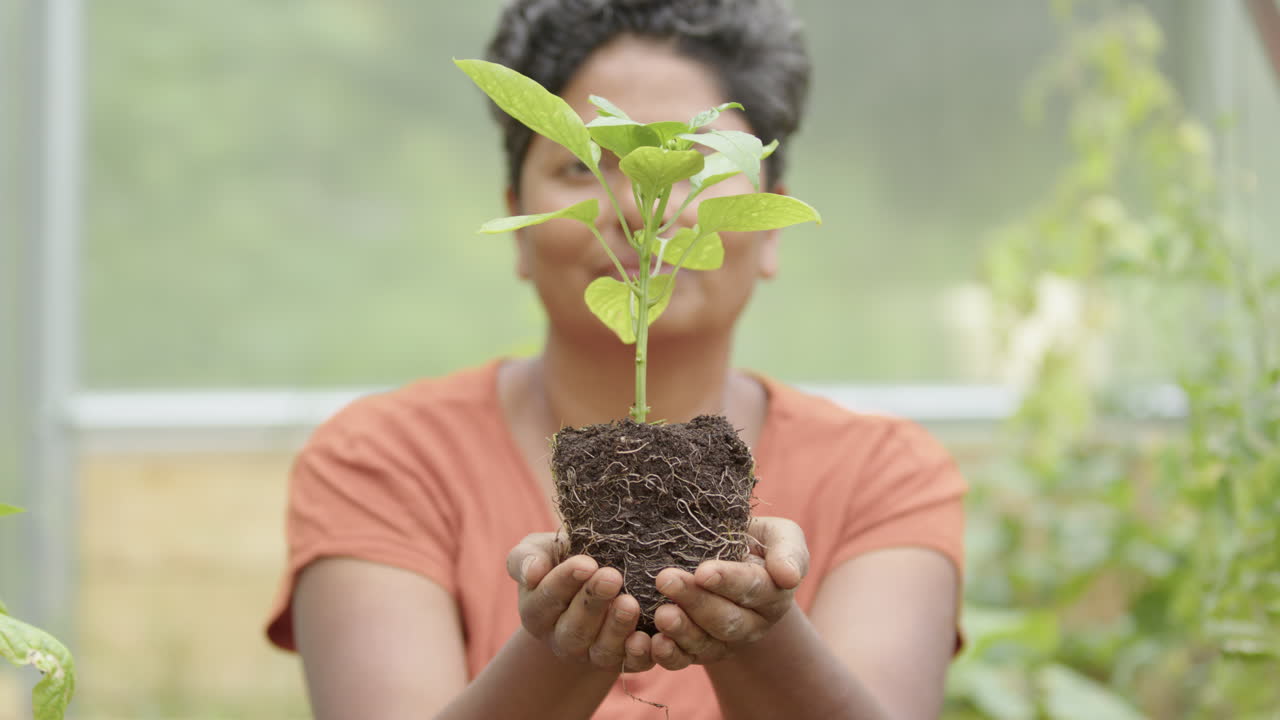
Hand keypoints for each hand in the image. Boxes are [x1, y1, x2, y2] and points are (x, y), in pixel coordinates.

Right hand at [506, 532, 655, 672]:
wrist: (593, 580)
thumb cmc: (561, 560)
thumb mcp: (538, 551)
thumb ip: (526, 558)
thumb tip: (532, 573)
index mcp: (537, 612)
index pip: (546, 600)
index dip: (565, 581)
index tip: (585, 563)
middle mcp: (562, 639)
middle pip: (574, 629)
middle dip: (593, 603)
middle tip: (611, 576)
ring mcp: (592, 653)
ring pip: (602, 649)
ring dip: (617, 627)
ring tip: (629, 602)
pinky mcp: (623, 661)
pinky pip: (632, 664)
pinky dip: (640, 654)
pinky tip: (648, 636)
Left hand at [649, 517, 809, 669]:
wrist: (730, 556)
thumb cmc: (754, 541)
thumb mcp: (779, 535)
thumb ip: (788, 551)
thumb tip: (788, 577)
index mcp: (773, 593)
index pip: (752, 588)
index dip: (728, 581)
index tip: (703, 571)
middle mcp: (753, 624)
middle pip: (726, 619)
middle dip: (696, 601)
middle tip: (666, 580)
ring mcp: (726, 642)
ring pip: (705, 642)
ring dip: (681, 630)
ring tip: (661, 614)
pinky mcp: (700, 652)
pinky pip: (686, 660)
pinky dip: (670, 656)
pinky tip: (655, 644)